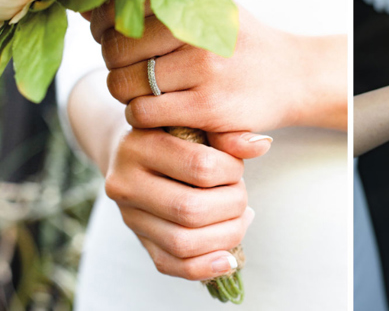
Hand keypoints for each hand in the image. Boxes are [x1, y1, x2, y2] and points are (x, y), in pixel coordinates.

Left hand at [88, 0, 346, 132]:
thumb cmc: (245, 43)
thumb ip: (159, 3)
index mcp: (196, 0)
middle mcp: (199, 32)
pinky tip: (158, 111)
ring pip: (126, 84)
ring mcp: (204, 71)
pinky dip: (140, 115)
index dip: (104, 25)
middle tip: (130, 68)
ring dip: (126, 92)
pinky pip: (145, 113)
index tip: (110, 36)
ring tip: (143, 91)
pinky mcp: (208, 108)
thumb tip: (87, 8)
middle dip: (114, 61)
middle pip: (118, 49)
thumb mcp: (212, 8)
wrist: (295, 77)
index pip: (121, 8)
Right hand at [105, 127, 268, 280]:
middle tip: (240, 195)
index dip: (232, 171)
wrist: (132, 150)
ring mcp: (129, 216)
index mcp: (140, 144)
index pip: (200, 167)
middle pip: (191, 209)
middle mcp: (125, 182)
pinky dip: (206, 266)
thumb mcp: (195, 124)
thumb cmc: (174, 133)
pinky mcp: (139, 240)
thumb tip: (262, 145)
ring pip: (183, 242)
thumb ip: (227, 133)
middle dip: (232, 206)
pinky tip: (229, 257)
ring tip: (241, 218)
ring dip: (226, 235)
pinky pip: (171, 265)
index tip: (236, 167)